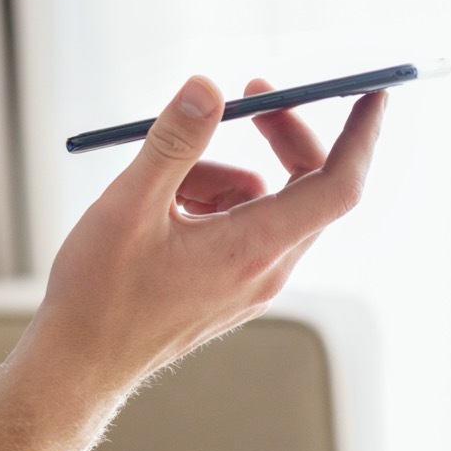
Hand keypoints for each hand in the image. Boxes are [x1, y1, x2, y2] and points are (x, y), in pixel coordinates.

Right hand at [32, 75, 386, 392]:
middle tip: (246, 94)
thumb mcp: (129, 205)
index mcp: (252, 250)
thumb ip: (175, 142)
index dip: (360, 135)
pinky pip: (241, 224)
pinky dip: (209, 201)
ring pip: (262, 201)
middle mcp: (264, 270)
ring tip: (159, 188)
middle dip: (280, 134)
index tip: (373, 92)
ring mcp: (249, 283)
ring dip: (221, 173)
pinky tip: (160, 213)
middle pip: (306, 186)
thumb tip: (209, 87)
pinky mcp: (230, 287)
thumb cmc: (99, 294)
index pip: (337, 186)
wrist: (77, 363)